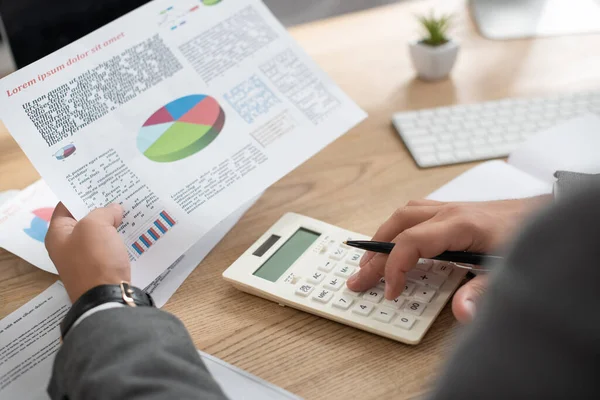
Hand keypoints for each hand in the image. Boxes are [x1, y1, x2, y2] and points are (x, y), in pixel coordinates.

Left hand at [45, 202, 129, 302]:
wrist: (108, 298)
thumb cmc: (94, 260)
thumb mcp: (95, 226)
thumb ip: (103, 212)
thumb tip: (114, 210)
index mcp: (58, 235)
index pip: (66, 206)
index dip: (82, 193)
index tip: (100, 183)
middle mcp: (69, 247)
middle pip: (86, 220)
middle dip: (102, 208)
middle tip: (119, 193)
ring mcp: (86, 259)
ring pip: (101, 234)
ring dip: (114, 223)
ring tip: (131, 208)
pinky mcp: (103, 269)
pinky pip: (112, 248)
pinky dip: (121, 238)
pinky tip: (135, 230)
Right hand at [346, 196, 549, 322]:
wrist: (548, 213)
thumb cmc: (528, 238)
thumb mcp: (507, 268)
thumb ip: (483, 292)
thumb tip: (461, 313)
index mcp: (459, 225)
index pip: (410, 243)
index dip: (393, 268)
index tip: (389, 292)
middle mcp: (449, 212)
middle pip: (398, 225)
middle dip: (374, 253)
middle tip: (357, 278)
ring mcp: (451, 207)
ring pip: (404, 214)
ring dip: (383, 236)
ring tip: (369, 260)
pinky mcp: (455, 209)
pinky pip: (415, 212)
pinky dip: (399, 227)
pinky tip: (398, 241)